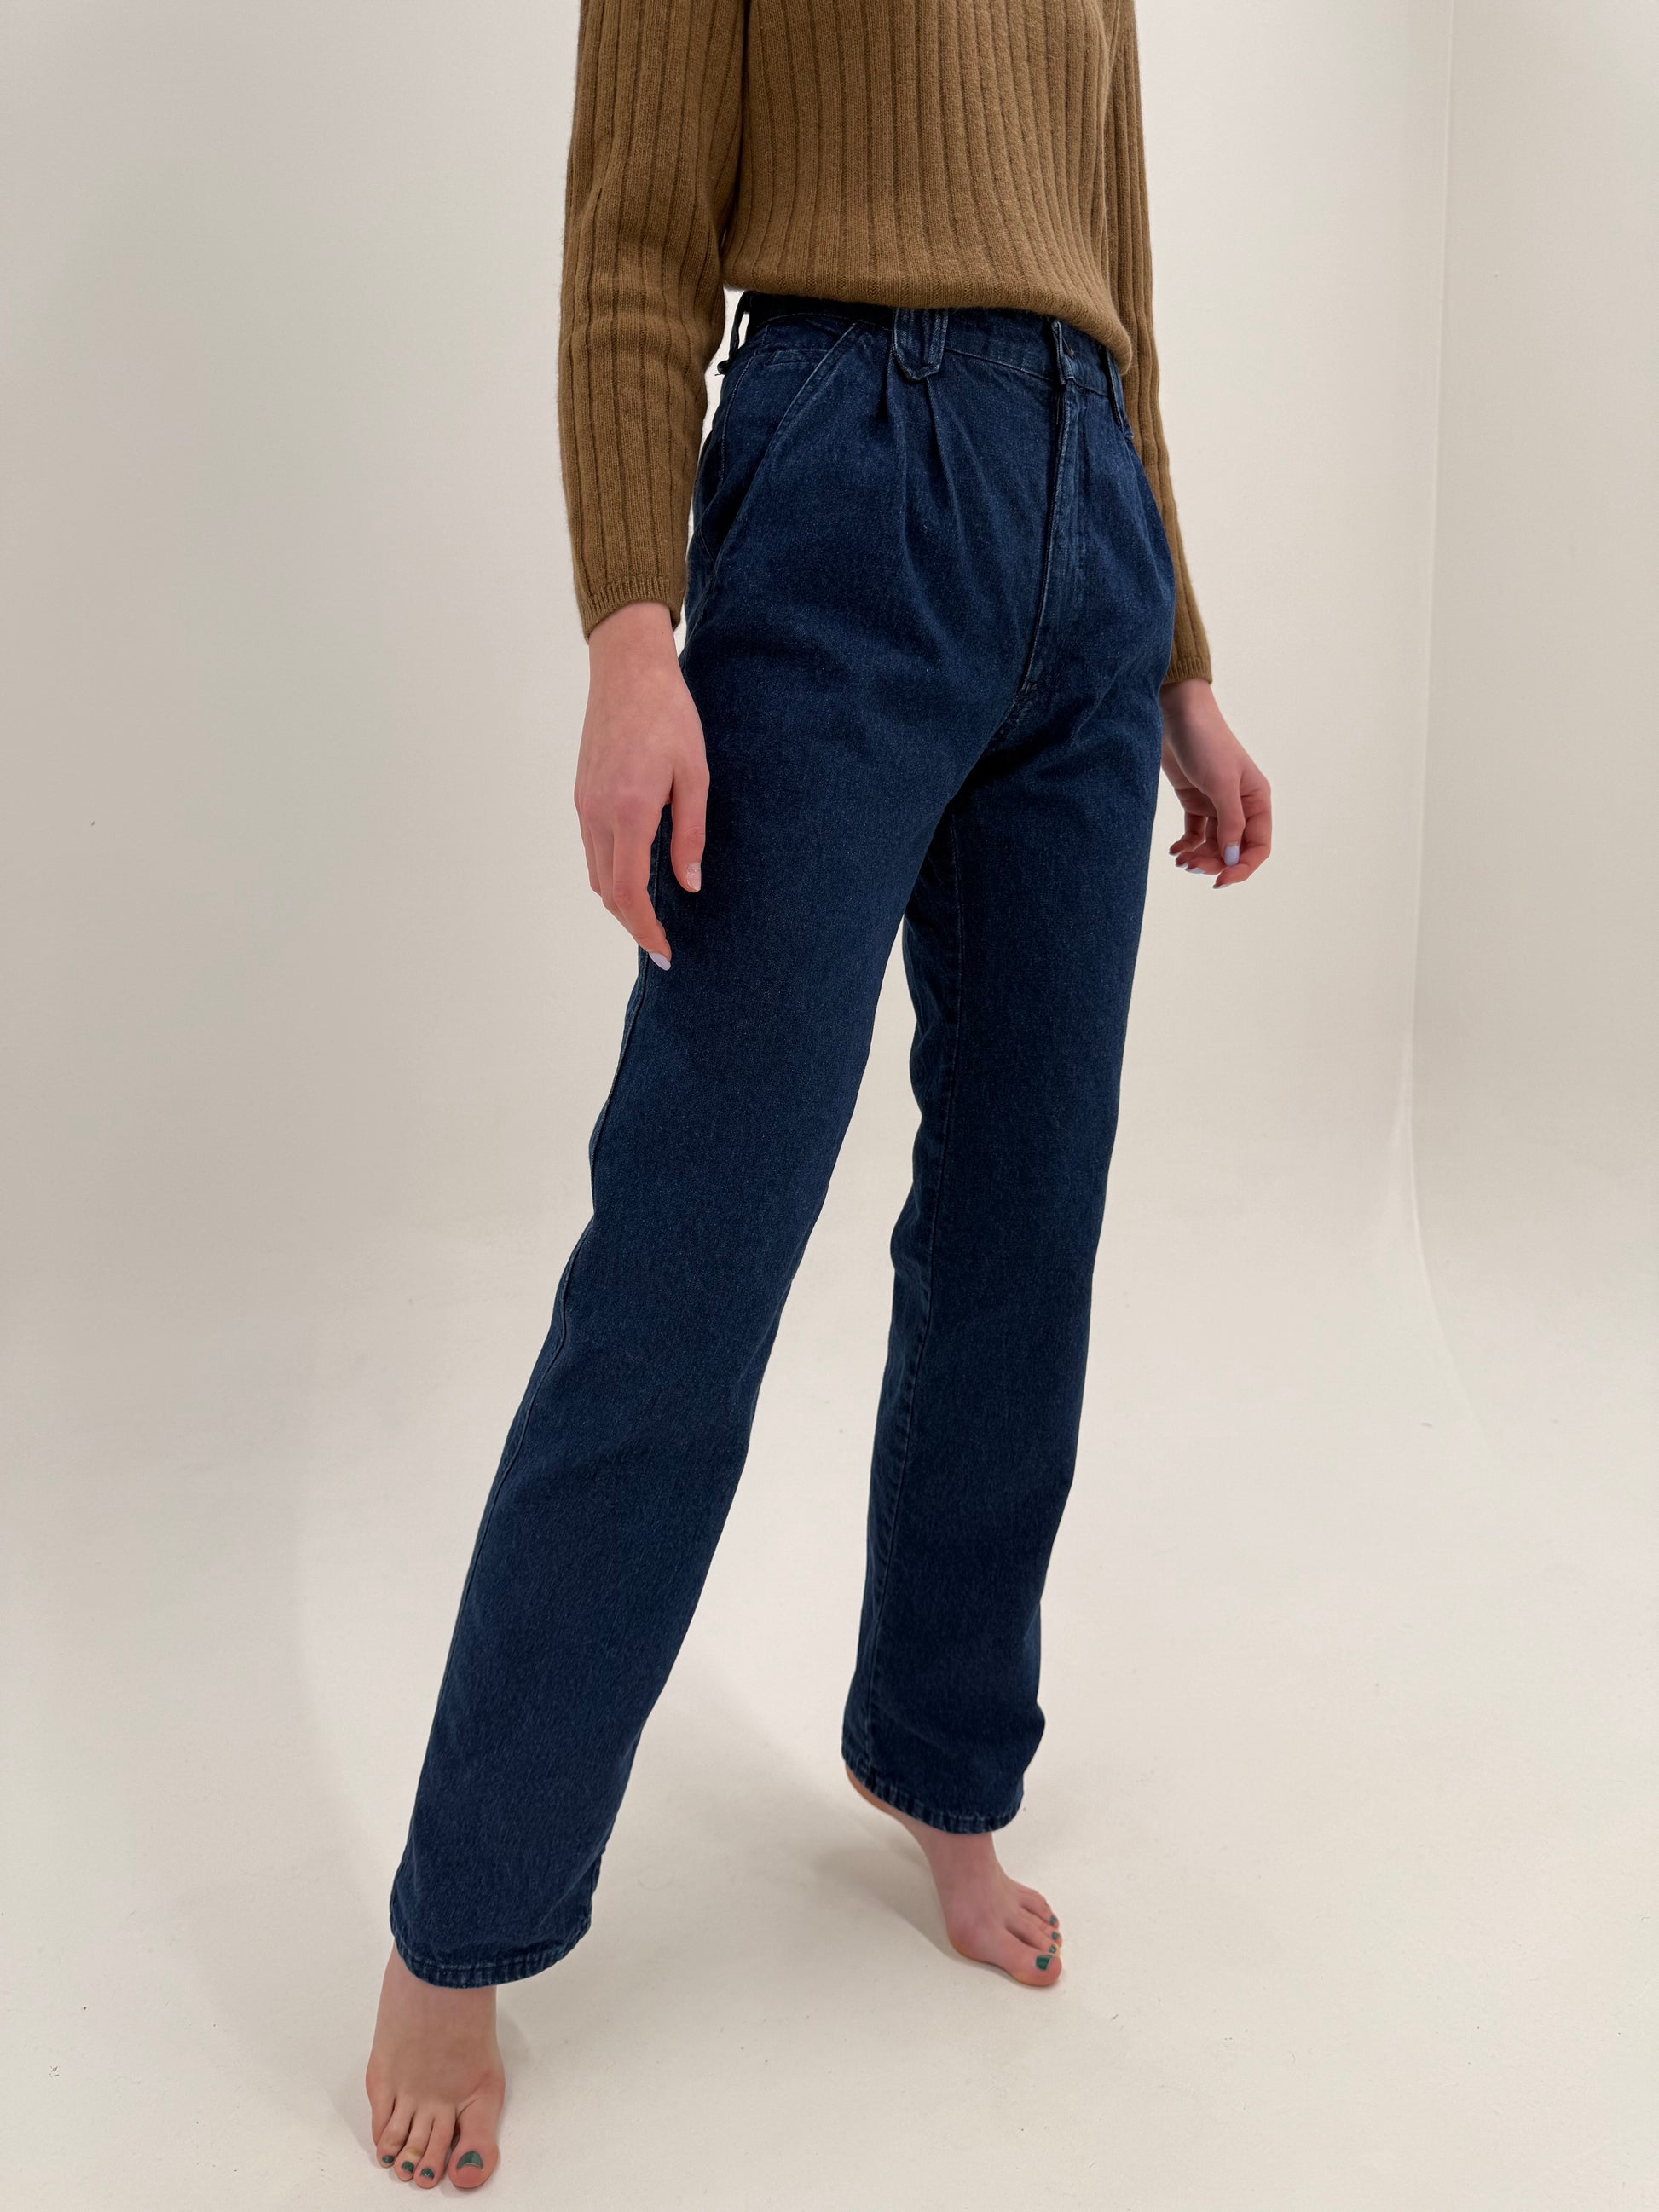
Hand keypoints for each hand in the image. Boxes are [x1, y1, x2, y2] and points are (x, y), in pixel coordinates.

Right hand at [575, 601, 707, 966]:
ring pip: (596, 872)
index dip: (645, 929)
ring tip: (651, 916)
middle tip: (662, 944)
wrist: (627, 670)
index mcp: (629, 810)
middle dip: (632, 923)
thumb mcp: (695, 775)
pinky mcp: (581, 794)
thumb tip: (690, 885)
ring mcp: (584, 804)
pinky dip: (611, 872)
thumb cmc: (669, 715)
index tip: (664, 952)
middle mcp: (597, 813)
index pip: (629, 890)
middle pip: (607, 890)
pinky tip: (636, 874)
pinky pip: (592, 848)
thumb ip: (691, 835)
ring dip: (620, 900)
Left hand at [1159, 678, 1271, 888]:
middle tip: (1191, 867)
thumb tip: (1231, 858)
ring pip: (1213, 845)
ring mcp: (1216, 805)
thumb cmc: (1206, 742)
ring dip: (1199, 857)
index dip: (1242, 866)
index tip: (1221, 880)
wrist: (1176, 715)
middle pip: (1232, 849)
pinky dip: (1186, 846)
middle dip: (1214, 862)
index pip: (1258, 845)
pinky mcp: (1194, 802)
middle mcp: (1240, 806)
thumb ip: (1229, 822)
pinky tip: (1175, 851)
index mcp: (1257, 800)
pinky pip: (1195, 834)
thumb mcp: (1222, 783)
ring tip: (1181, 860)